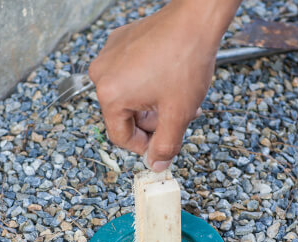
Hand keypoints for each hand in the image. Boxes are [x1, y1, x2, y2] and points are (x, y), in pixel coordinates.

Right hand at [88, 0, 236, 170]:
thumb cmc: (185, 60)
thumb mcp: (178, 114)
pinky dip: (147, 80)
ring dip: (151, 102)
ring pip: (128, 94)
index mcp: (111, 95)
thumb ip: (165, 145)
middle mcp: (102, 74)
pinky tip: (168, 76)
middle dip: (151, 120)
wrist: (195, 21)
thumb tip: (156, 164)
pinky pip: (129, 72)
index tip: (160, 144)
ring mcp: (109, 55)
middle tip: (175, 117)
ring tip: (176, 97)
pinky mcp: (119, 42)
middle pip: (124, 115)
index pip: (120, 136)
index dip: (143, 146)